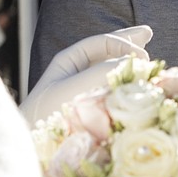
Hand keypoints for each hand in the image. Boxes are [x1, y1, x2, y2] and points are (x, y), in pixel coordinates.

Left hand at [20, 25, 151, 125]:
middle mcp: (76, 71)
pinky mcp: (87, 107)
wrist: (30, 144)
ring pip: (108, 67)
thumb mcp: (72, 88)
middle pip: (105, 49)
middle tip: (147, 32)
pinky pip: (107, 87)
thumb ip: (100, 72)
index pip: (101, 42)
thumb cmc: (46, 114)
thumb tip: (129, 62)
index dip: (124, 44)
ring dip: (127, 59)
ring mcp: (81, 88)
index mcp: (69, 60)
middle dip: (127, 40)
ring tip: (144, 54)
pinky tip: (134, 81)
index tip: (144, 57)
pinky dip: (123, 80)